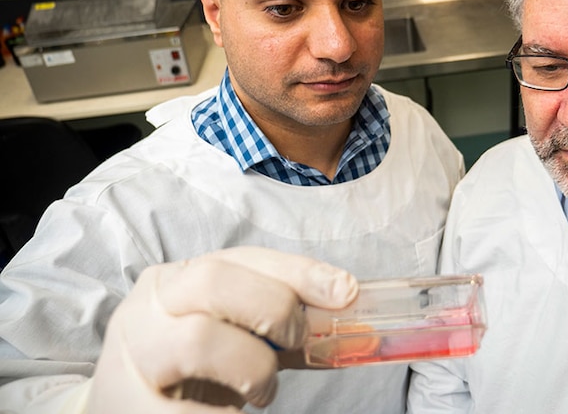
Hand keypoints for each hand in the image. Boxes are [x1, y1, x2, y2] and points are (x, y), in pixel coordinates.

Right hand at [87, 247, 357, 412]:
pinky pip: (189, 413)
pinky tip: (233, 413)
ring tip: (261, 390)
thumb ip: (285, 326)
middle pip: (214, 280)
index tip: (345, 291)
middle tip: (294, 342)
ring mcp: (131, 357)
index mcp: (175, 278)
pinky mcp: (129, 407)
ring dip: (253, 367)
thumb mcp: (232, 333)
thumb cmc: (191, 369)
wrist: (124, 410)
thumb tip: (356, 325)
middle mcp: (147, 307)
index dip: (299, 271)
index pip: (243, 257)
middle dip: (273, 307)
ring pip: (200, 339)